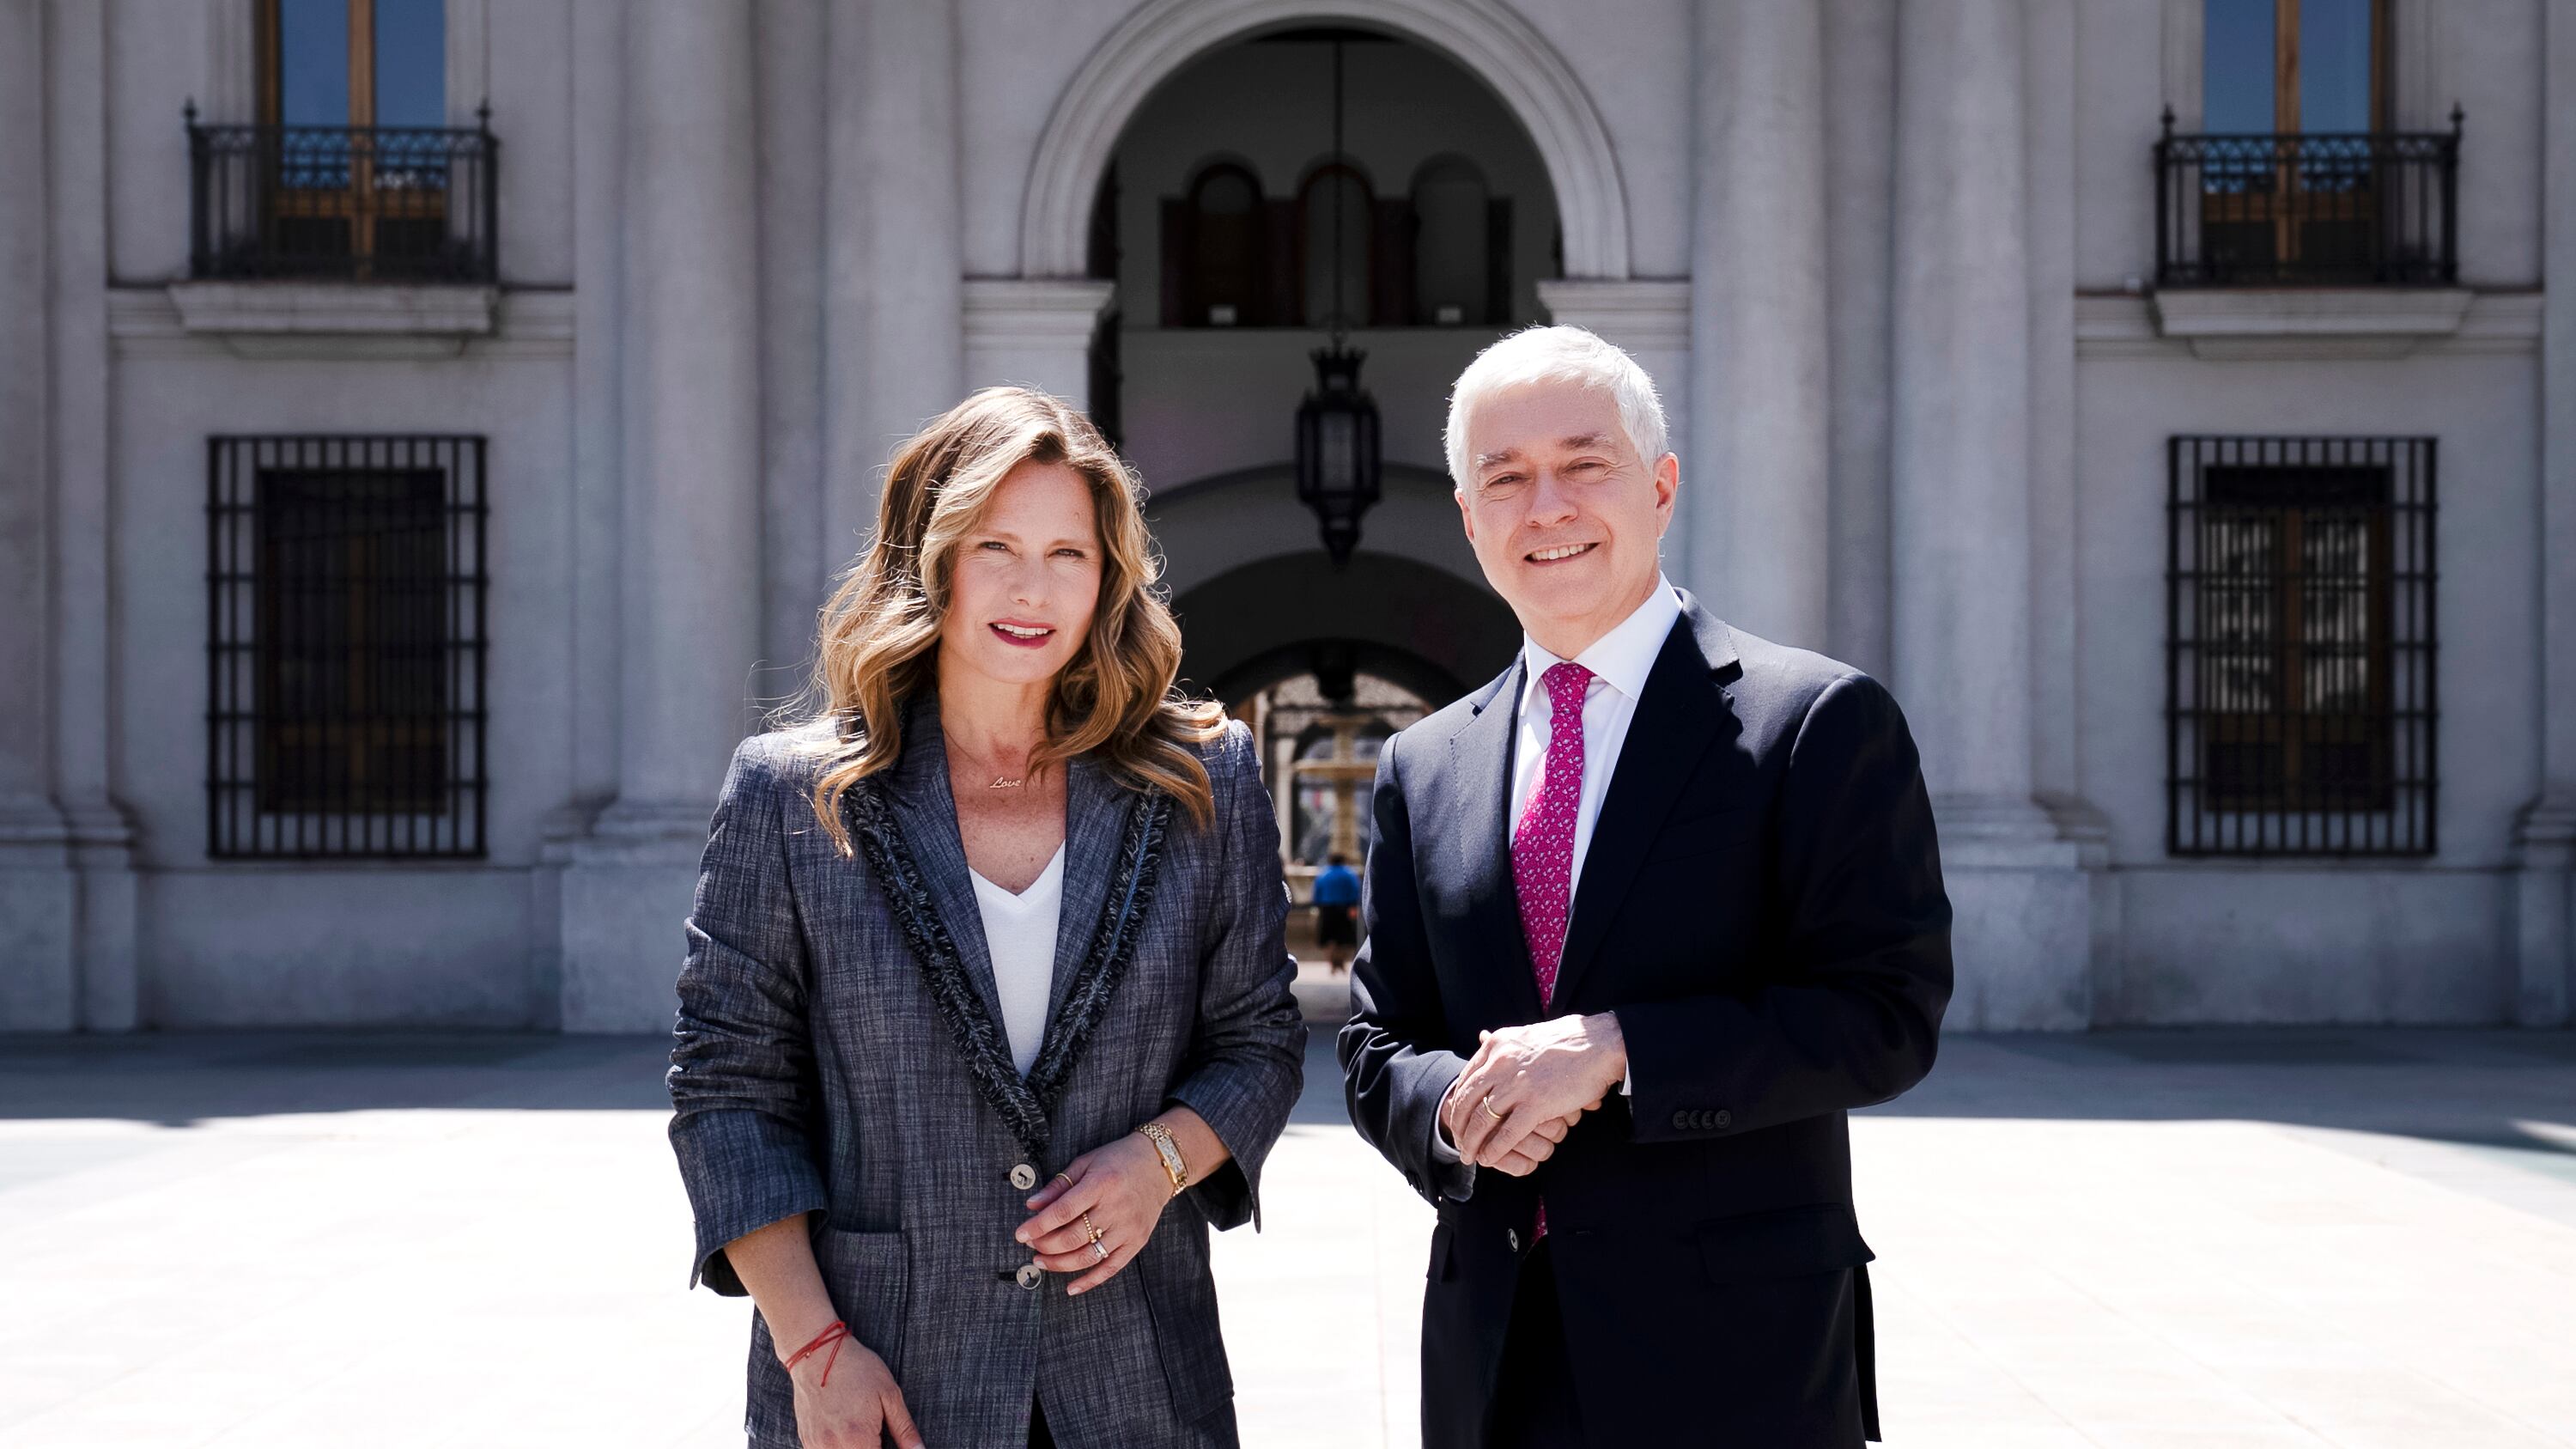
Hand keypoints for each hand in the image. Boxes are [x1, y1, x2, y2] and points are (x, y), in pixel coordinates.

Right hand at [785, 1335, 920, 1448]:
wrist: (818, 1353)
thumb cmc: (857, 1369)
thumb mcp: (889, 1395)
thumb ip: (905, 1430)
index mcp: (858, 1439)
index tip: (886, 1438)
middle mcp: (834, 1448)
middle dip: (871, 1447)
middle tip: (875, 1430)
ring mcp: (817, 1446)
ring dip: (856, 1448)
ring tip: (859, 1428)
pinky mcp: (807, 1441)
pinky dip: (839, 1447)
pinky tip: (844, 1430)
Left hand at [1016, 1132, 1172, 1295]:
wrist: (1158, 1165)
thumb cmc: (1118, 1160)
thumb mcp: (1086, 1163)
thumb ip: (1058, 1185)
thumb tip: (1032, 1205)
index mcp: (1101, 1184)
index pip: (1063, 1211)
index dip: (1038, 1226)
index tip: (1020, 1234)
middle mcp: (1116, 1208)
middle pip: (1073, 1237)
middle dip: (1045, 1245)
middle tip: (1031, 1244)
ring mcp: (1128, 1228)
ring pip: (1087, 1256)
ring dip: (1059, 1264)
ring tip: (1041, 1261)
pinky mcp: (1137, 1241)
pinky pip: (1111, 1268)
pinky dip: (1089, 1281)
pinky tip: (1071, 1287)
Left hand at [1443, 1013, 1624, 1169]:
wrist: (1600, 1044)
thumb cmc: (1569, 1040)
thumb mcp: (1526, 1033)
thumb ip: (1502, 1043)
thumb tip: (1480, 1036)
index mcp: (1498, 1045)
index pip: (1466, 1077)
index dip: (1458, 1101)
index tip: (1457, 1115)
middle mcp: (1501, 1063)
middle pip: (1466, 1100)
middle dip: (1458, 1125)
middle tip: (1457, 1141)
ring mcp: (1518, 1085)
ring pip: (1481, 1120)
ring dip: (1471, 1142)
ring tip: (1468, 1155)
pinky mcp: (1536, 1104)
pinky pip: (1507, 1133)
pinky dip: (1494, 1149)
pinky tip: (1488, 1159)